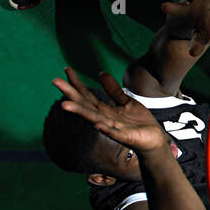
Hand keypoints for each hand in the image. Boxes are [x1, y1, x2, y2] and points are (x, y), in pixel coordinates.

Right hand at [53, 67, 169, 154]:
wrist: (154, 140)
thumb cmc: (139, 122)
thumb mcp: (126, 102)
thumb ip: (113, 90)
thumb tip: (100, 73)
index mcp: (105, 110)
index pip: (86, 95)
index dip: (76, 83)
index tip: (66, 69)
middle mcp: (104, 119)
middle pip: (84, 105)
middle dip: (70, 94)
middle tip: (55, 81)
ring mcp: (114, 128)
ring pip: (94, 119)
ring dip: (80, 112)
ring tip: (65, 104)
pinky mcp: (126, 137)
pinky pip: (114, 133)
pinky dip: (106, 129)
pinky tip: (97, 125)